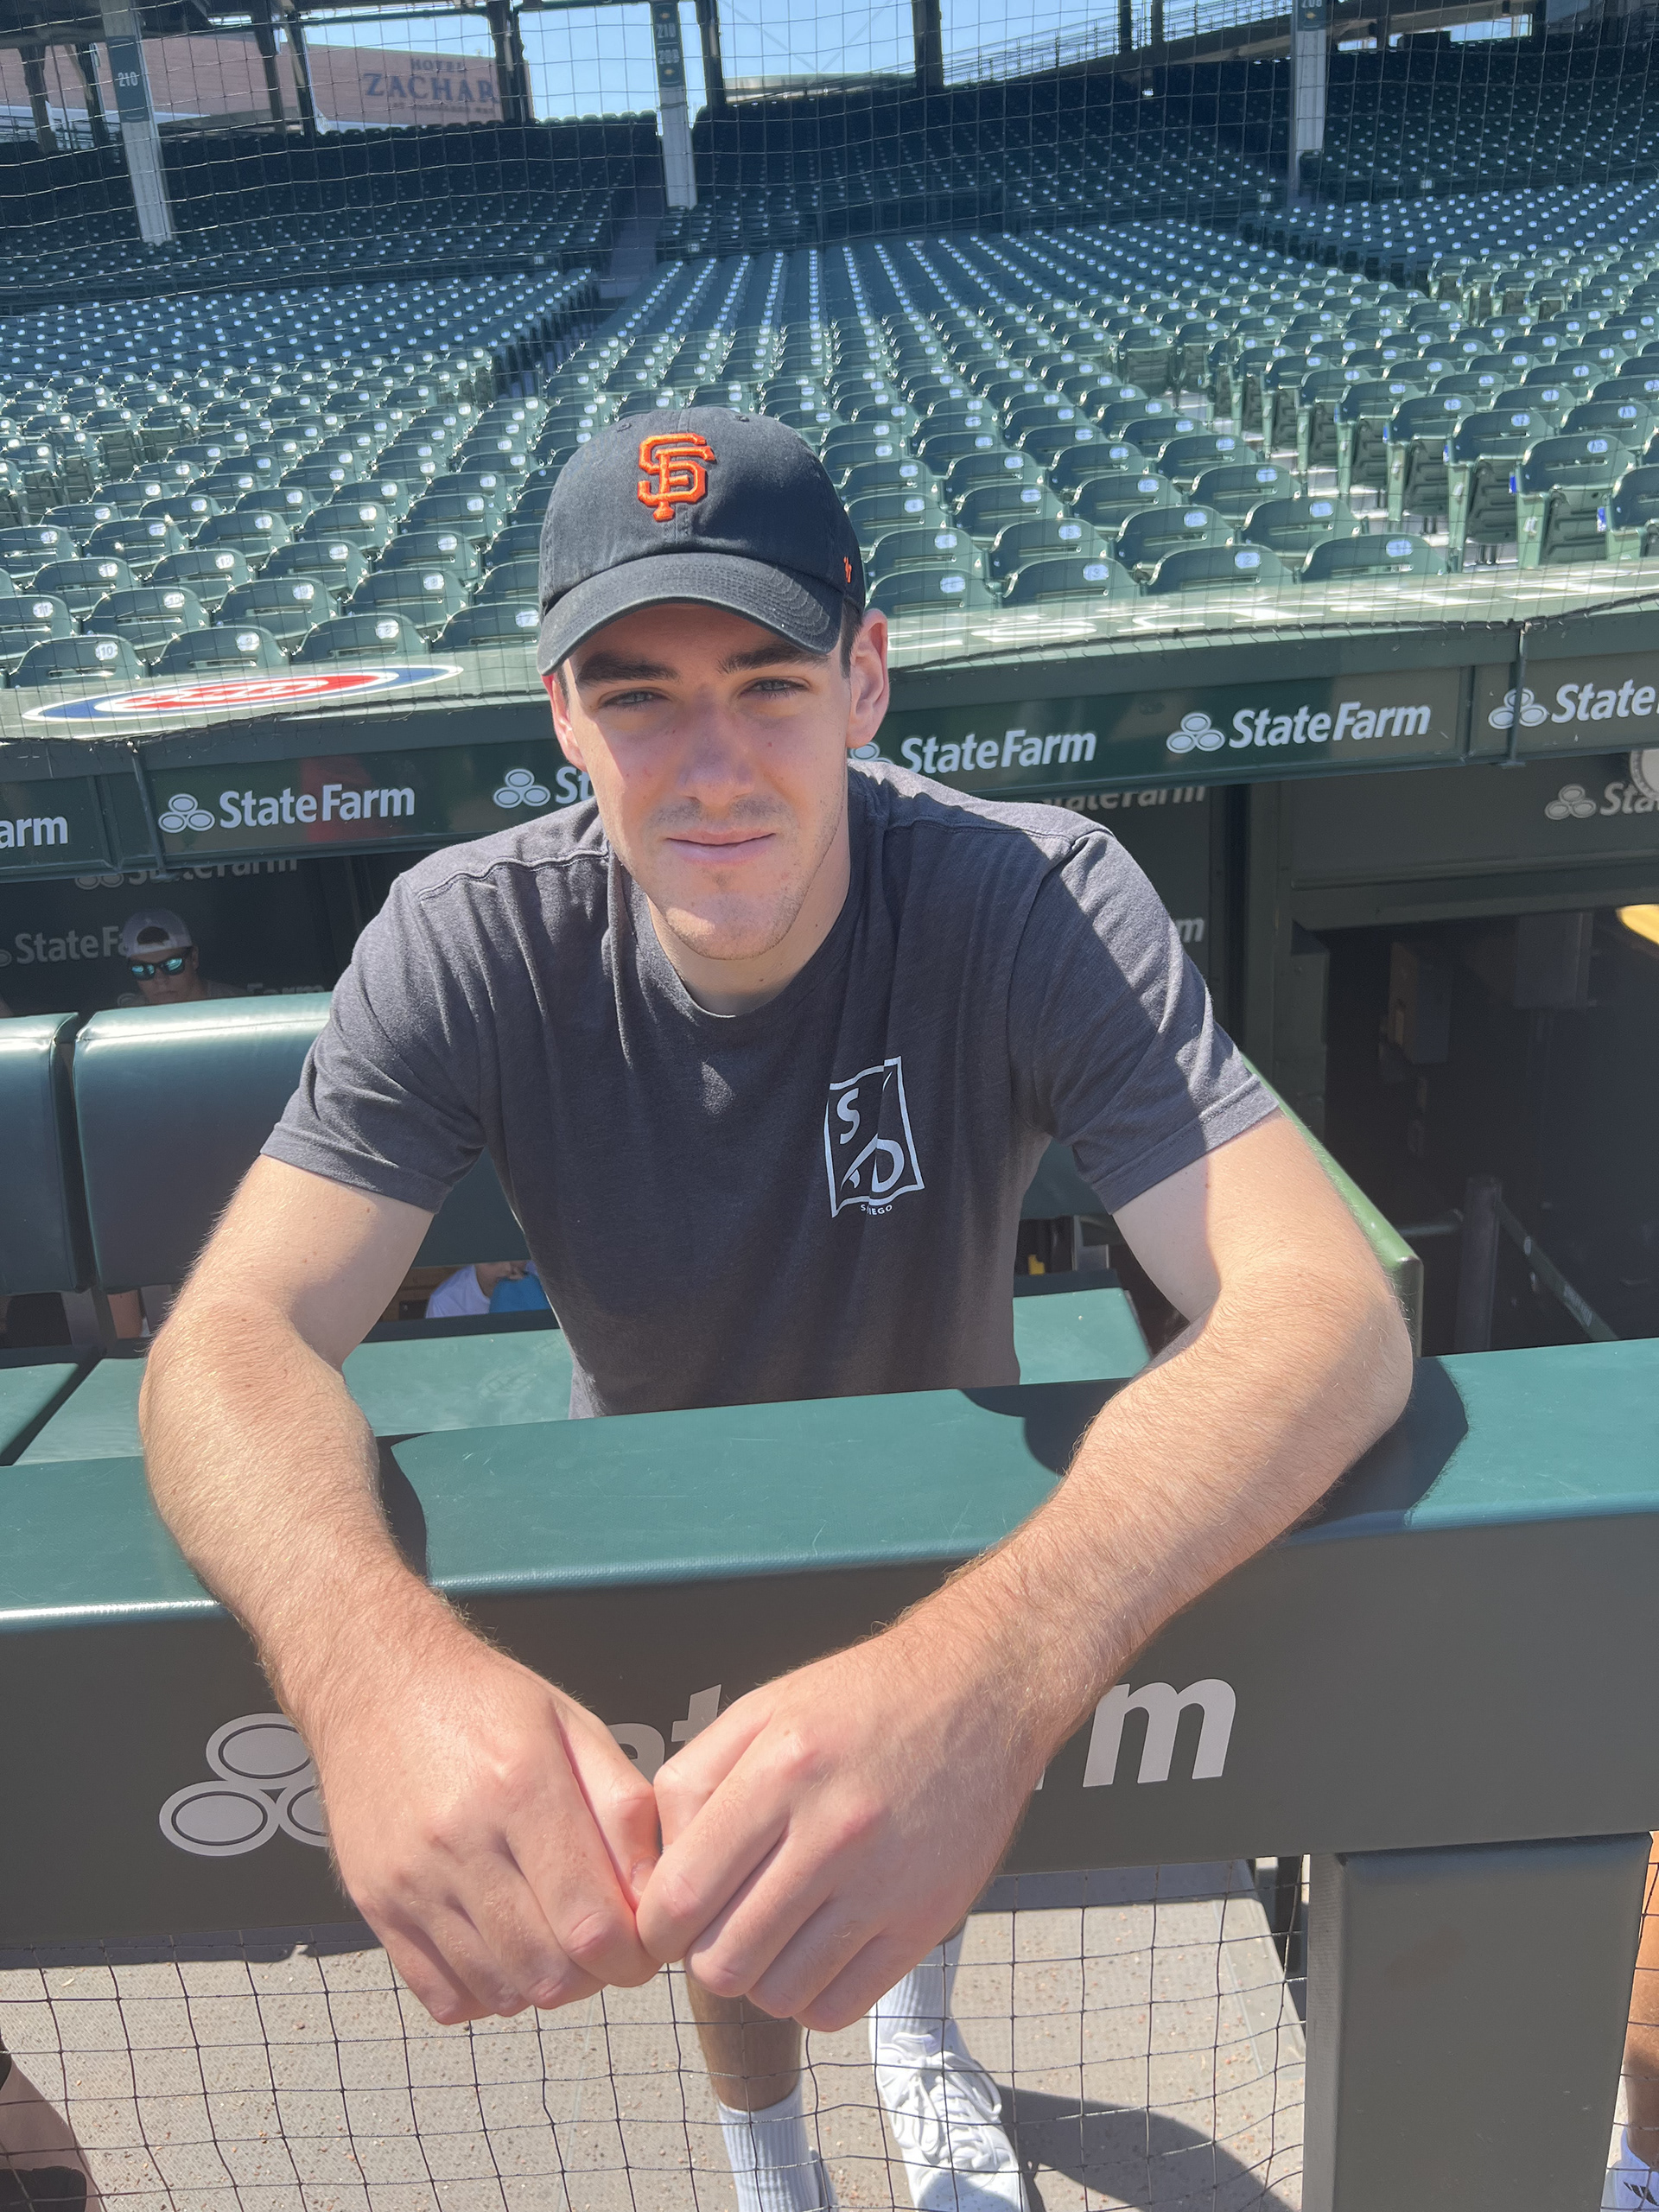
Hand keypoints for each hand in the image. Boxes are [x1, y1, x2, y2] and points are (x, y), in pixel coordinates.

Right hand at [305, 1622, 661, 2023]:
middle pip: (549, 1971)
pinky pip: (443, 1996)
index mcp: (524, 1787)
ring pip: (500, 1991)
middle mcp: (462, 1840)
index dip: (634, 1955)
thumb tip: (656, 1892)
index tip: (645, 1944)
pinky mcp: (375, 1906)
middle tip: (607, 1948)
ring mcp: (411, 1881)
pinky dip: (486, 1994)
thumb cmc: (484, 1702)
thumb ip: (623, 1809)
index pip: (593, 1924)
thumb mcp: (574, 1726)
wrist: (377, 1683)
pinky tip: (504, 1951)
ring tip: (557, 1943)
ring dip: (545, 1986)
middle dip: (597, 1976)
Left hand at [637, 1618, 1045, 2030]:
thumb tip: (655, 1872)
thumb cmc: (862, 1700)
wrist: (977, 1691)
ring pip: (778, 1994)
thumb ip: (691, 1782)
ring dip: (760, 1976)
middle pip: (724, 1959)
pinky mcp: (928, 1920)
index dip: (656, 1927)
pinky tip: (816, 1948)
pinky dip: (813, 1994)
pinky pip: (839, 2007)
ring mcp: (886, 1882)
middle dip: (704, 1953)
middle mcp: (835, 1829)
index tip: (667, 1920)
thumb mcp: (761, 1709)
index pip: (682, 1896)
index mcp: (781, 1769)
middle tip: (721, 1924)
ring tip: (773, 1931)